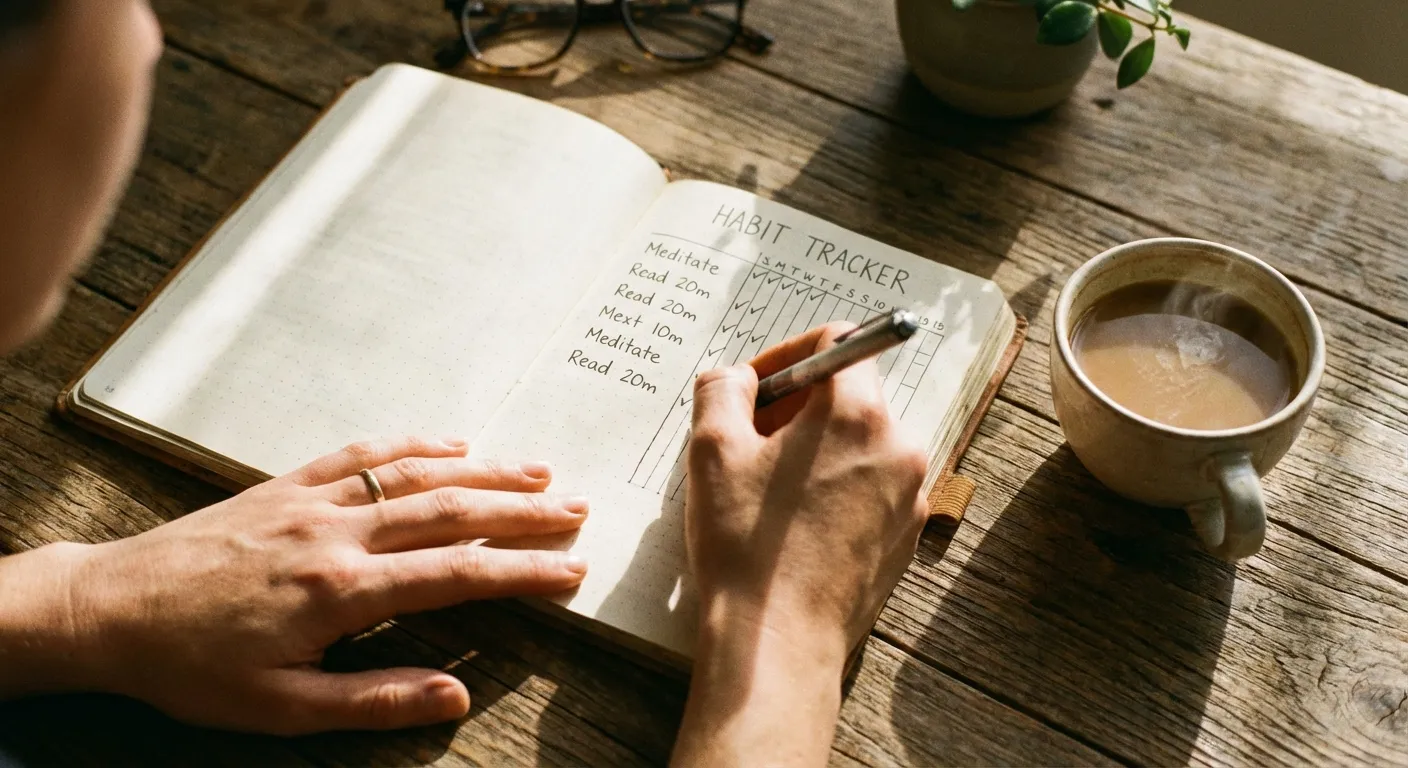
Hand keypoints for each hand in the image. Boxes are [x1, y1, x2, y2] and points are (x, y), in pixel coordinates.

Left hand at [0, 437, 588, 733]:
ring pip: (418, 474)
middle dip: (523, 510)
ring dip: (485, 469)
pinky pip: (365, 453)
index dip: (522, 571)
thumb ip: (374, 699)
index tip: (569, 570)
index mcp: (342, 591)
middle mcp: (337, 533)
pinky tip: (451, 443)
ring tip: (538, 470)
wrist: (112, 609)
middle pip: (452, 511)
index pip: (458, 574)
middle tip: (575, 510)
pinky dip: (415, 444)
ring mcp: (313, 500)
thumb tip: (453, 697)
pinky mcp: (289, 483)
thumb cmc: (192, 665)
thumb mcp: (281, 707)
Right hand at [673, 323, 929, 766]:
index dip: (787, 355)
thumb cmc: (745, 547)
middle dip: (798, 405)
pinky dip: (835, 487)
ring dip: (815, 449)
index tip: (754, 388)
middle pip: (851, 394)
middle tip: (750, 439)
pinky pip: (871, 488)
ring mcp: (909, 496)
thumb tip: (736, 378)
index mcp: (858, 414)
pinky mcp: (905, 537)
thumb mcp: (712, 450)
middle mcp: (899, 447)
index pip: (839, 341)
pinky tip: (793, 523)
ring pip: (861, 443)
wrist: (778, 642)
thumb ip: (722, 389)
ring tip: (767, 488)